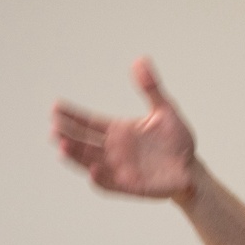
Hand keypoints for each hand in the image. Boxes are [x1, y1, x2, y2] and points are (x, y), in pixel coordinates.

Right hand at [52, 58, 196, 199]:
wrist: (191, 168)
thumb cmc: (177, 139)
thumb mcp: (165, 110)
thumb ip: (151, 87)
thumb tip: (140, 59)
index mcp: (119, 131)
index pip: (89, 122)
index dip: (72, 116)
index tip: (56, 107)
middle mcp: (114, 149)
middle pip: (84, 142)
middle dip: (68, 135)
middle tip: (53, 127)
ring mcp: (119, 168)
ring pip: (89, 161)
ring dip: (76, 155)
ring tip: (62, 145)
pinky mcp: (129, 186)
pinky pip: (109, 184)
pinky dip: (99, 178)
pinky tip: (93, 169)